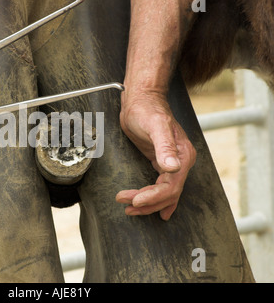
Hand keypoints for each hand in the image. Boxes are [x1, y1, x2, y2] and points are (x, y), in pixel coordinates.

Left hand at [116, 89, 196, 220]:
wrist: (140, 99)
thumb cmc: (147, 109)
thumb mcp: (155, 126)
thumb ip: (165, 147)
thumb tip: (173, 168)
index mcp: (183, 156)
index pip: (171, 186)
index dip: (154, 197)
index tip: (135, 200)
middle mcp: (181, 162)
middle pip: (168, 194)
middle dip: (147, 203)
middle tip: (126, 206)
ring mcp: (172, 163)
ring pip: (165, 193)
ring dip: (149, 204)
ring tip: (130, 209)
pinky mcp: (160, 162)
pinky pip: (162, 186)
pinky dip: (158, 199)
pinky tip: (157, 210)